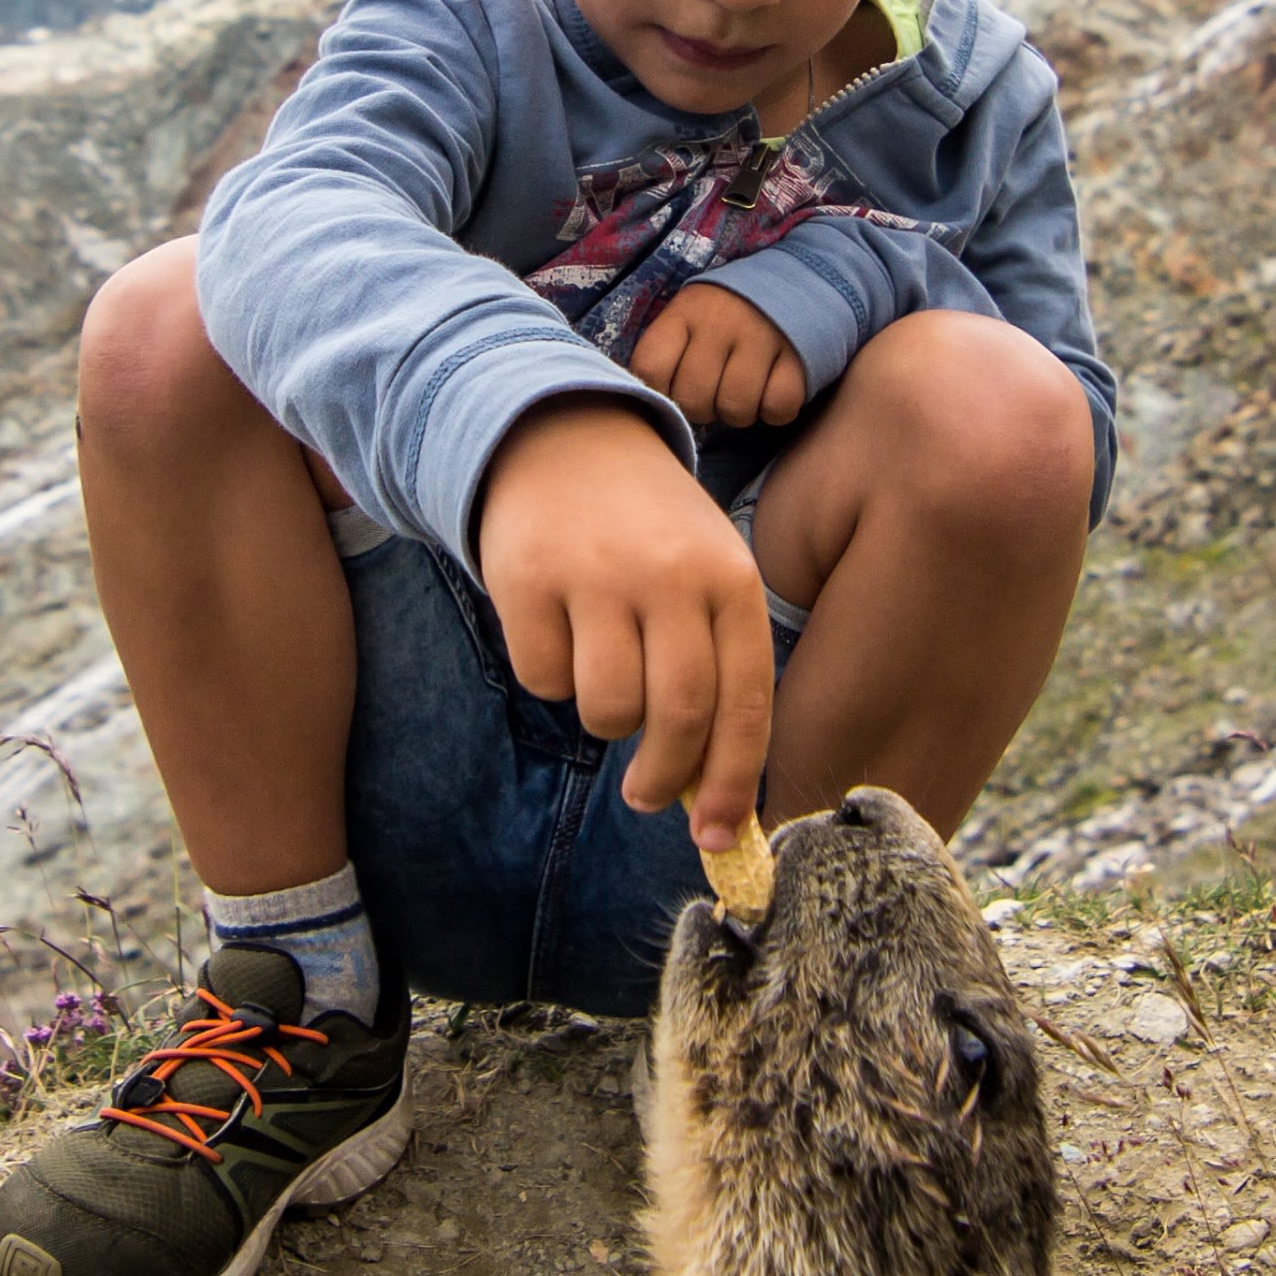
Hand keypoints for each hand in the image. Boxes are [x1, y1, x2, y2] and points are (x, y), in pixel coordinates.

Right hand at [474, 397, 775, 846]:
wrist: (563, 437)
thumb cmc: (649, 533)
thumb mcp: (703, 578)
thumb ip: (717, 670)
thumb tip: (712, 795)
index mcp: (731, 580)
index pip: (746, 703)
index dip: (735, 782)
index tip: (718, 838)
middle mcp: (671, 574)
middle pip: (679, 716)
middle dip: (665, 778)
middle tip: (648, 797)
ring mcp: (598, 573)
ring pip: (608, 708)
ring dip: (606, 721)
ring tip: (604, 680)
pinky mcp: (528, 576)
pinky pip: (543, 679)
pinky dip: (549, 679)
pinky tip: (557, 631)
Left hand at [630, 283, 806, 429]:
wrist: (798, 278)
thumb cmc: (729, 311)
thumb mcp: (690, 315)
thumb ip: (668, 352)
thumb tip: (655, 403)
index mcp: (686, 311)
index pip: (650, 368)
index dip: (658, 392)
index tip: (673, 388)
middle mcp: (720, 321)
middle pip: (693, 399)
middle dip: (701, 409)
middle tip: (714, 392)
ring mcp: (762, 336)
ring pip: (735, 408)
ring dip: (738, 413)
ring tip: (742, 392)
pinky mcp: (799, 354)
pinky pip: (777, 407)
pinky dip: (773, 411)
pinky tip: (770, 390)